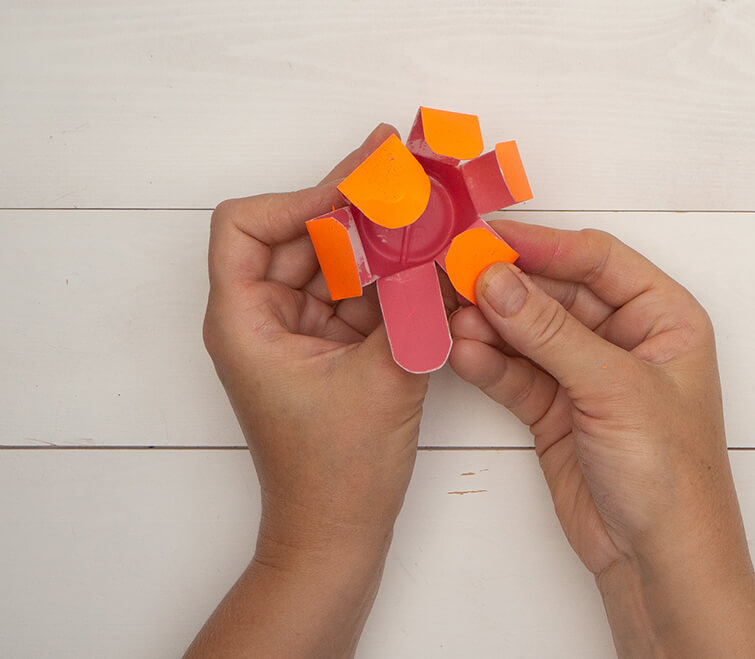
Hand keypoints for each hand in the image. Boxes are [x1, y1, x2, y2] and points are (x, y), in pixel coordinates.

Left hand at [190, 124, 426, 657]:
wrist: (337, 536)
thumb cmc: (337, 473)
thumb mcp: (384, 375)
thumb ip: (413, 304)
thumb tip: (440, 239)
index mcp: (245, 321)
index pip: (246, 224)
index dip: (300, 198)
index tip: (359, 192)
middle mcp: (263, 318)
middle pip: (298, 236)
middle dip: (354, 208)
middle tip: (406, 172)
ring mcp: (298, 332)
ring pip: (333, 263)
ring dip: (378, 241)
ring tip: (427, 211)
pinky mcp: (328, 349)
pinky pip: (356, 296)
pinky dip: (390, 279)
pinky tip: (428, 261)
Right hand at [450, 221, 754, 656]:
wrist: (656, 560)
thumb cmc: (671, 474)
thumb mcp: (615, 389)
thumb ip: (550, 332)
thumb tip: (496, 281)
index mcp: (663, 318)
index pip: (597, 260)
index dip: (543, 246)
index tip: (490, 239)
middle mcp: (624, 339)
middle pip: (555, 293)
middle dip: (508, 286)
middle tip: (457, 274)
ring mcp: (585, 374)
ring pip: (528, 333)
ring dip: (491, 325)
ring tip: (451, 317)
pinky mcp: (554, 408)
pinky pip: (515, 373)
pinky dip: (488, 363)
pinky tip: (461, 352)